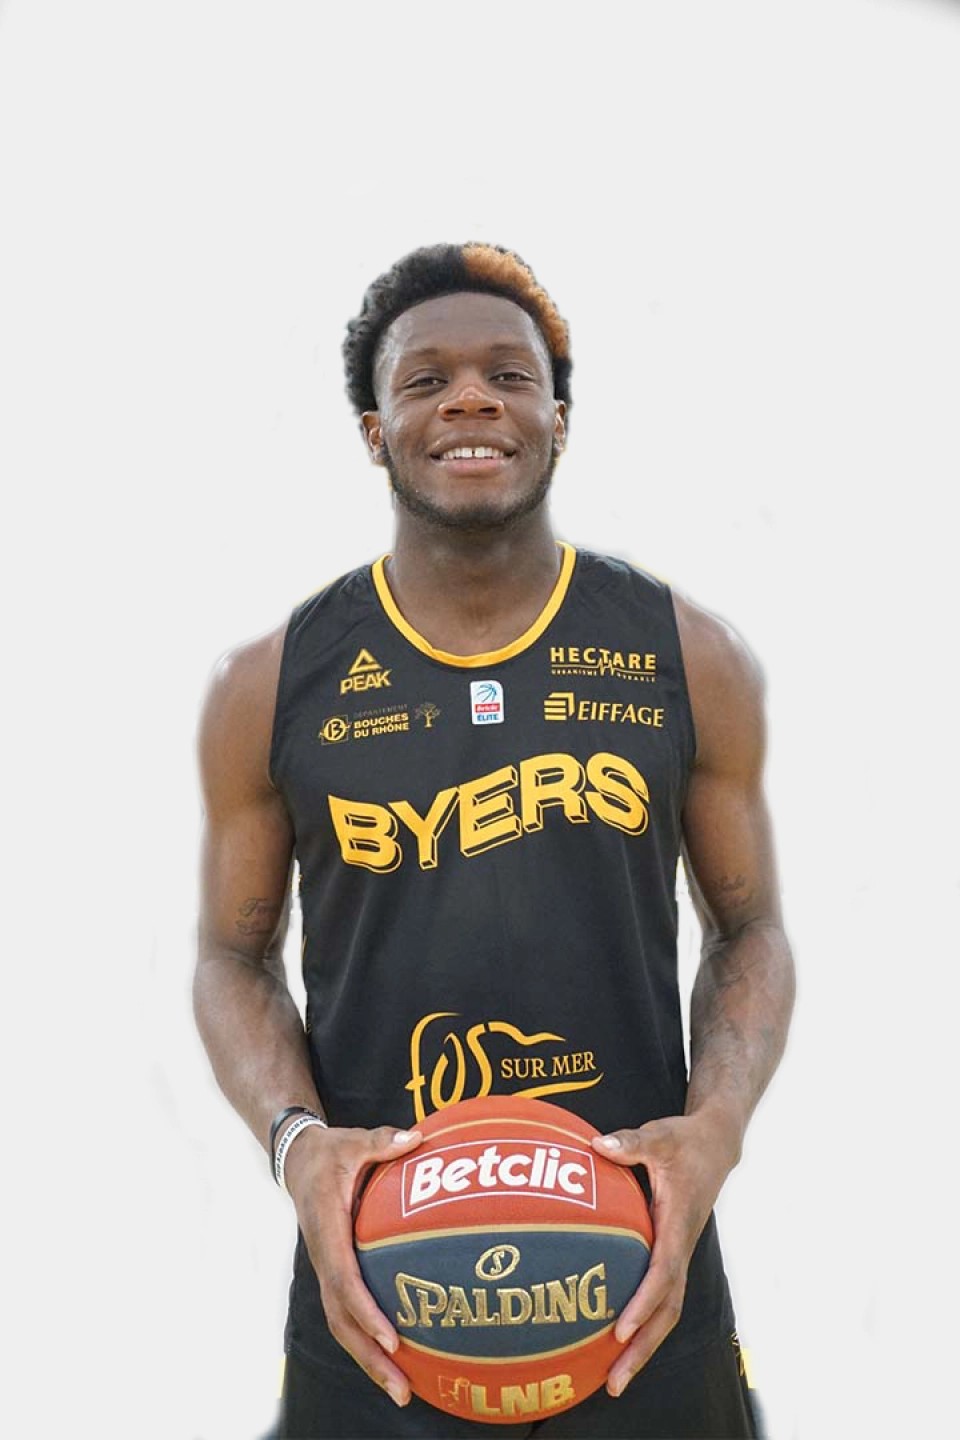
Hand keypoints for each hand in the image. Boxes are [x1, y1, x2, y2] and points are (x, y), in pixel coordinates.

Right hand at [283, 1122, 422, 1405]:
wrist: (298, 1160)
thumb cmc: (332, 1152)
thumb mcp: (353, 1141)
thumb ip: (382, 1141)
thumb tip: (415, 1138)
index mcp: (327, 1227)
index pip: (344, 1278)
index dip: (365, 1311)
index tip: (391, 1338)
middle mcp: (323, 1256)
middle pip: (341, 1317)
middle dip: (369, 1355)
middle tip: (402, 1388)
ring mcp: (326, 1268)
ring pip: (341, 1324)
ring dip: (367, 1359)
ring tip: (402, 1391)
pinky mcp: (333, 1273)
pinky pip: (346, 1314)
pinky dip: (366, 1342)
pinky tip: (395, 1361)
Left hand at [591, 1112, 739, 1396]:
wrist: (716, 1146)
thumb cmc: (685, 1142)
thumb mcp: (661, 1136)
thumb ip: (632, 1142)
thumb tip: (598, 1144)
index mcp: (677, 1225)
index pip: (662, 1273)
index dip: (642, 1303)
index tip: (619, 1330)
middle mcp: (680, 1248)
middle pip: (666, 1310)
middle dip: (642, 1347)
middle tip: (614, 1381)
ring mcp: (678, 1255)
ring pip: (666, 1311)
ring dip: (643, 1346)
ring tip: (613, 1379)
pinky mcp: (672, 1255)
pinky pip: (660, 1299)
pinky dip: (643, 1324)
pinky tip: (615, 1341)